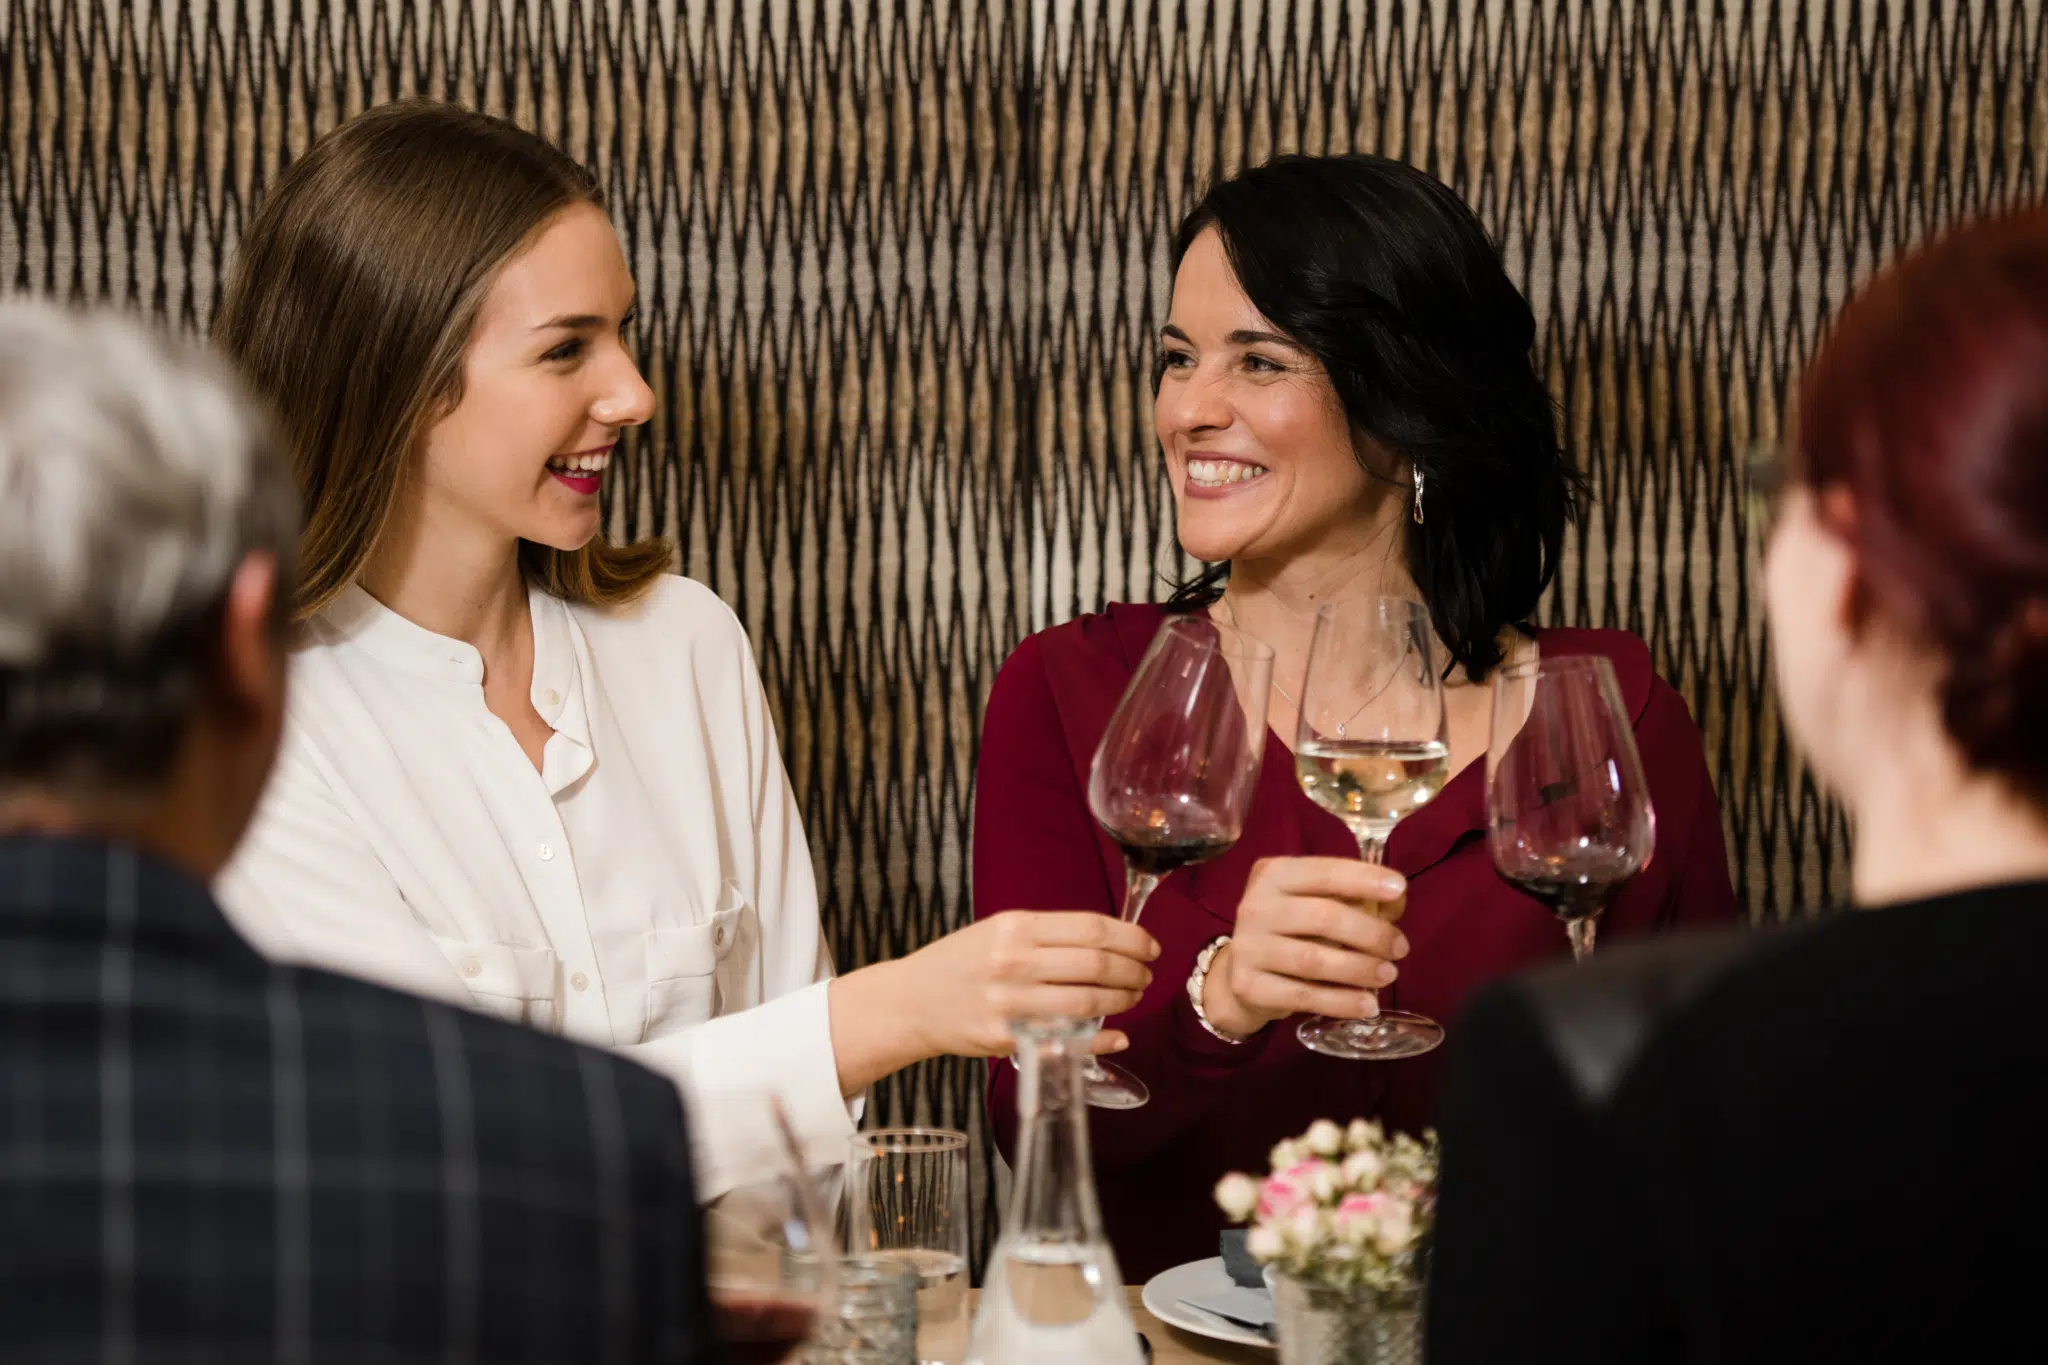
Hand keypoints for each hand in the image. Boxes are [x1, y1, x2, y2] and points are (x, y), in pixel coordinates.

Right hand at [899, 911, 1159, 1057]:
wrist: (911, 1001)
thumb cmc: (961, 962)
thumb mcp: (998, 930)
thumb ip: (1047, 934)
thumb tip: (1108, 939)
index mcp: (1017, 927)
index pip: (1091, 928)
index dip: (1131, 937)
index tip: (1149, 946)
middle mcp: (1014, 961)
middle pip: (1096, 964)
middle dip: (1133, 971)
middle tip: (1145, 976)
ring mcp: (1010, 1002)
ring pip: (1087, 1001)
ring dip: (1122, 1001)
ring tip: (1132, 998)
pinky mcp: (1006, 1038)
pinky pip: (1066, 1039)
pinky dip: (1101, 1039)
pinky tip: (1118, 1036)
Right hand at [1202, 857, 1409, 1037]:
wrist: (1243, 970)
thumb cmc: (1292, 929)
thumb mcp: (1315, 902)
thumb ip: (1355, 899)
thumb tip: (1396, 901)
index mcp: (1275, 874)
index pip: (1324, 872)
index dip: (1364, 879)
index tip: (1400, 889)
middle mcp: (1256, 906)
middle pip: (1323, 917)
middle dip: (1371, 932)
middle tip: (1401, 948)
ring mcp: (1249, 947)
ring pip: (1313, 960)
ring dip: (1360, 968)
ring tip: (1388, 974)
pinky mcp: (1249, 985)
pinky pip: (1304, 996)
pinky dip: (1342, 1002)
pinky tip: (1368, 1004)